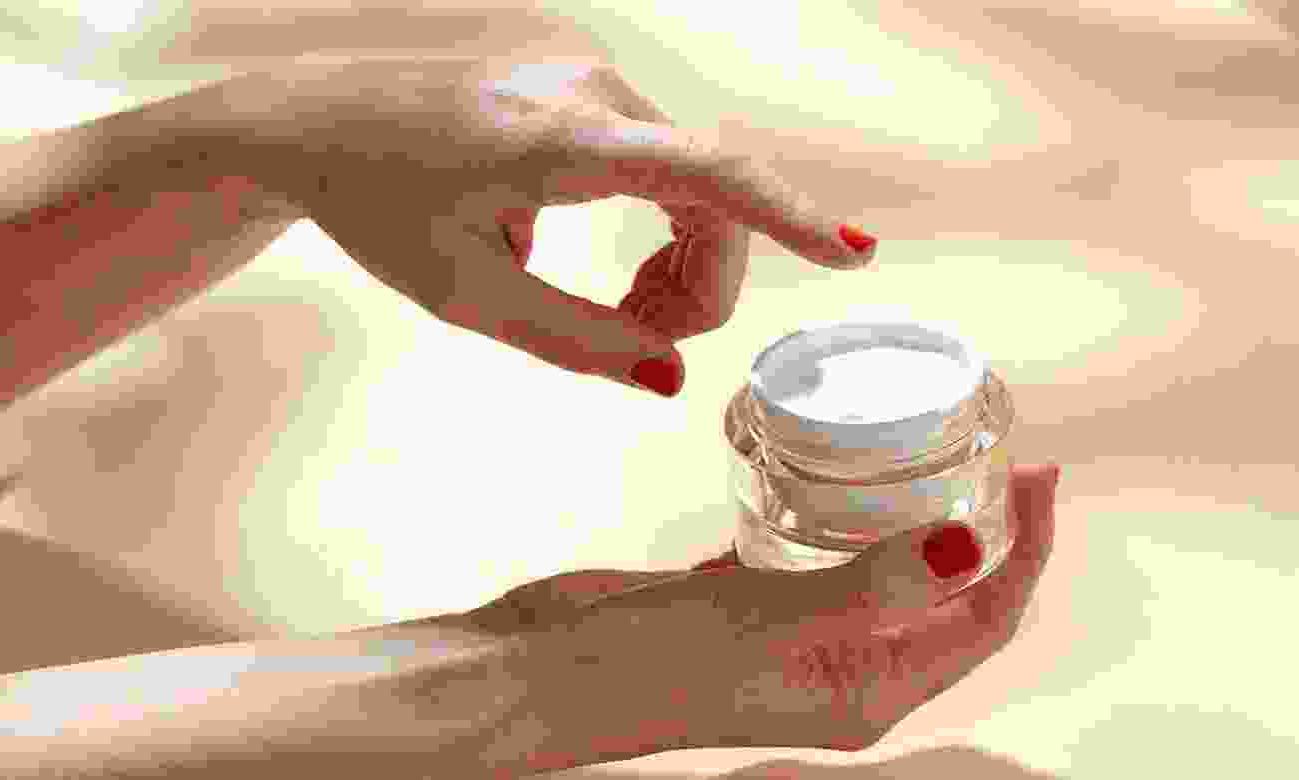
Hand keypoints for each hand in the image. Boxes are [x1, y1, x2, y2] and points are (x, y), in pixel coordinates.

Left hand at [224, 54, 876, 396]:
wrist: (321, 126)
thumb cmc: (381, 206)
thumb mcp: (466, 296)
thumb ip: (574, 340)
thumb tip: (673, 378)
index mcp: (556, 140)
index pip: (701, 171)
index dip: (785, 214)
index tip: (852, 253)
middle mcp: (592, 92)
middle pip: (710, 197)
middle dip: (700, 286)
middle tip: (646, 346)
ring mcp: (594, 83)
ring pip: (695, 185)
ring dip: (683, 261)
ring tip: (624, 313)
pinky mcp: (591, 92)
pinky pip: (667, 167)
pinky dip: (662, 229)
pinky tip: (614, 268)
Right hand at [459, 463, 1059, 760]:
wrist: (550, 671)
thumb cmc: (656, 664)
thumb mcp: (773, 621)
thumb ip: (874, 587)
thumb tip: (974, 552)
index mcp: (866, 691)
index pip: (982, 622)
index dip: (1025, 552)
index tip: (1040, 477)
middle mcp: (841, 669)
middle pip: (945, 599)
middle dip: (984, 531)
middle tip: (995, 455)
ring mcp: (794, 635)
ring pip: (883, 573)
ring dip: (914, 521)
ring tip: (932, 455)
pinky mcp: (749, 603)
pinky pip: (817, 558)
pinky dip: (840, 519)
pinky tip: (838, 476)